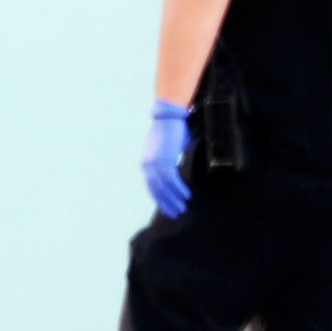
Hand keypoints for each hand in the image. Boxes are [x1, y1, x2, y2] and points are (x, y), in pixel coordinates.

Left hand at [141, 100, 191, 218]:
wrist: (169, 116)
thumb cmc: (171, 130)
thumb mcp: (169, 150)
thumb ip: (170, 163)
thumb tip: (177, 174)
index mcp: (146, 163)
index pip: (151, 186)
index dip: (160, 198)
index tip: (168, 207)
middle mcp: (147, 165)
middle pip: (155, 190)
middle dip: (166, 203)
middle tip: (175, 214)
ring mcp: (154, 163)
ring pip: (163, 187)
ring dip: (173, 199)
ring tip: (182, 208)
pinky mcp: (164, 160)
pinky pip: (171, 180)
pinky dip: (179, 189)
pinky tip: (186, 195)